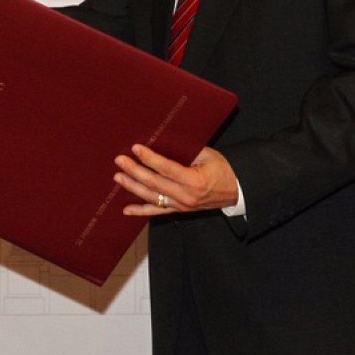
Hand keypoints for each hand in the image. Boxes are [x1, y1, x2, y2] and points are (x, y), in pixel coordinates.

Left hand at [114, 144, 238, 216]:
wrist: (236, 190)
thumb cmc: (222, 169)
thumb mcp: (207, 156)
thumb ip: (185, 152)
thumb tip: (162, 142)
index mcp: (194, 181)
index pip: (165, 168)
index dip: (149, 158)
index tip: (135, 148)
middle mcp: (186, 196)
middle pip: (154, 183)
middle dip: (134, 171)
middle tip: (120, 160)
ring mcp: (181, 205)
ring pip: (152, 197)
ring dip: (133, 187)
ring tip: (118, 177)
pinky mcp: (179, 210)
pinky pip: (157, 212)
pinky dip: (141, 211)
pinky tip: (126, 209)